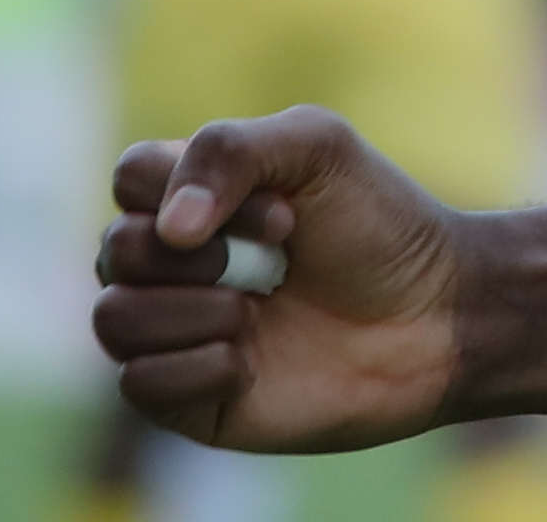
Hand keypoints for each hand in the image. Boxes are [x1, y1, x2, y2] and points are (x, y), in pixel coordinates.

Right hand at [91, 108, 471, 452]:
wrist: (434, 320)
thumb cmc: (380, 226)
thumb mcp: (317, 148)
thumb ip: (230, 150)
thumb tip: (168, 226)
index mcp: (197, 196)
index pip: (128, 178)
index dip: (186, 190)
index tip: (280, 210)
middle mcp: (176, 263)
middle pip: (115, 251)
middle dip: (200, 257)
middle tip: (278, 262)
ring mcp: (178, 332)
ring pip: (113, 321)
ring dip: (195, 313)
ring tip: (259, 314)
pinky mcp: (189, 398)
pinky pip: (139, 384)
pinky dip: (198, 368)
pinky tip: (252, 362)